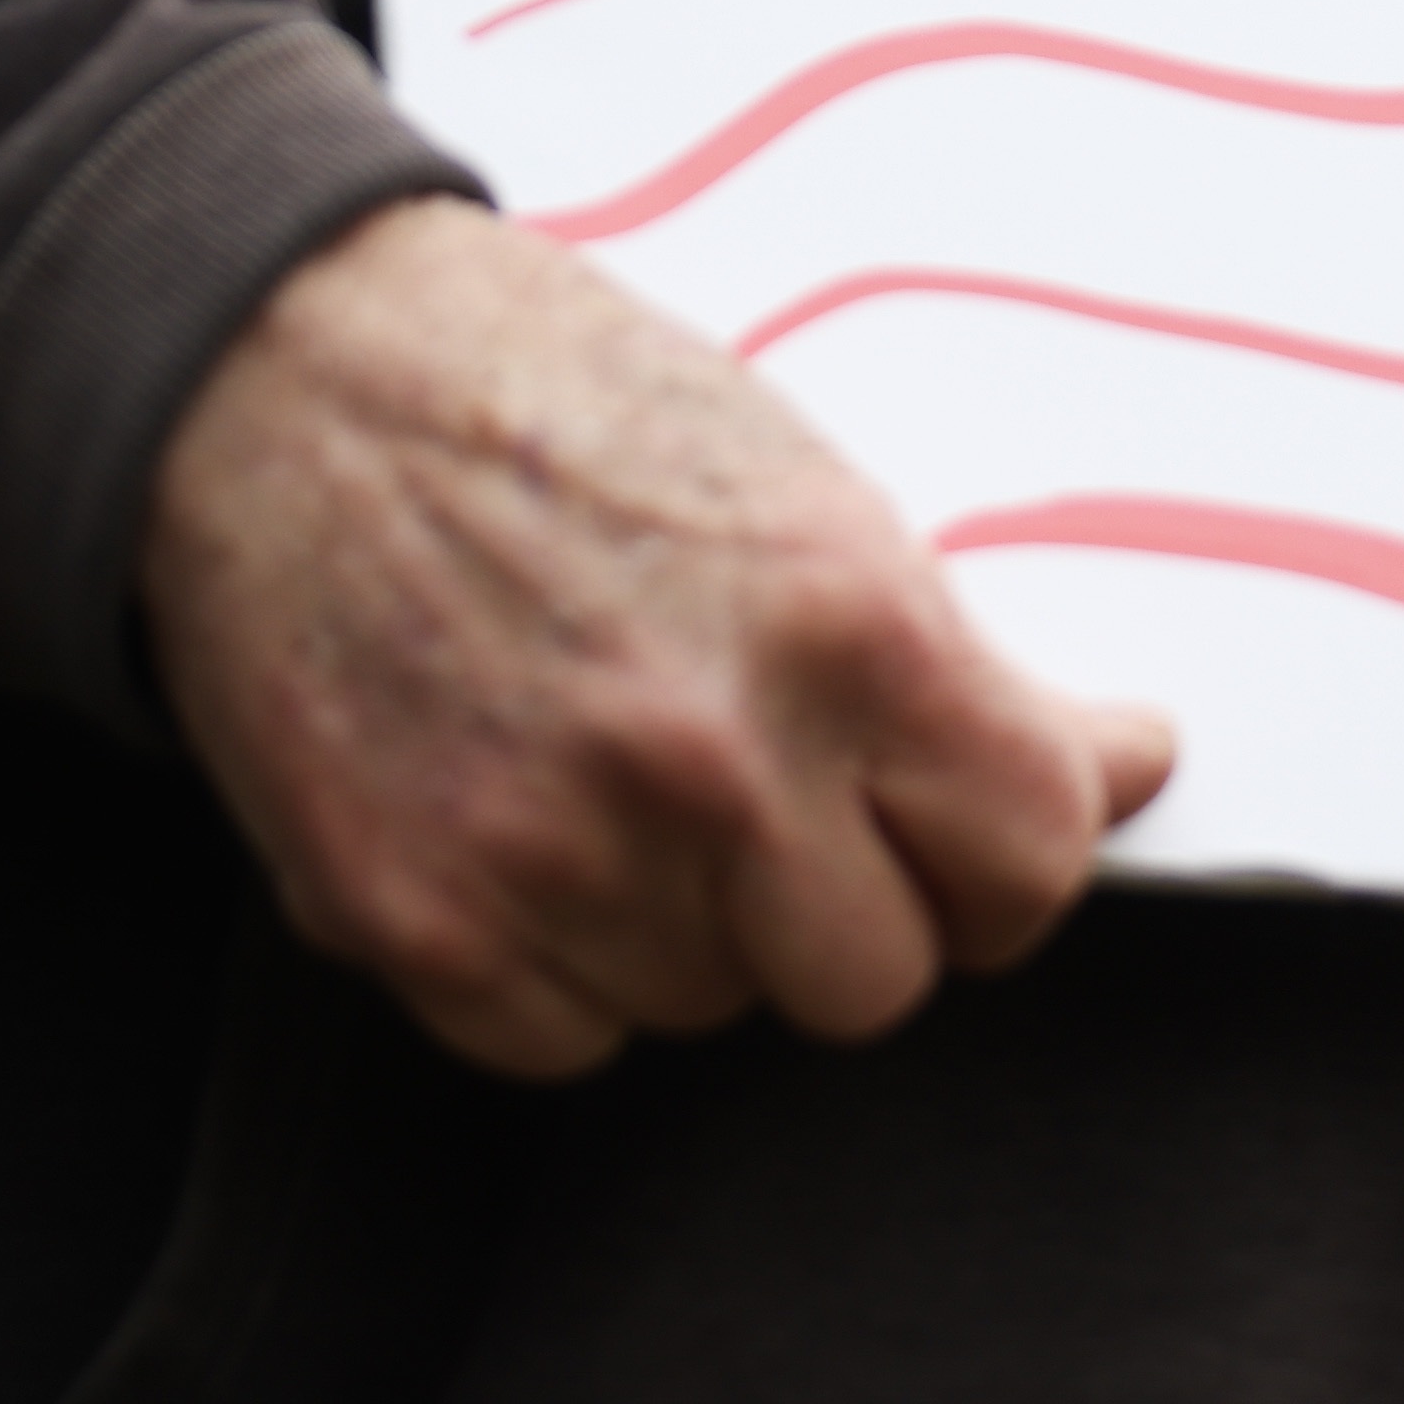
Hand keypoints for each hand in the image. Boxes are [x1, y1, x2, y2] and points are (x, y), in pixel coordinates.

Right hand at [137, 196, 1173, 1080]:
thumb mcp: (800, 484)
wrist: (276, 365)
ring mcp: (555, 855)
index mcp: (847, 626)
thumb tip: (1127, 761)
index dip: (992, 852)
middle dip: (836, 902)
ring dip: (682, 922)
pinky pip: (561, 1038)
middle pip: (872, 979)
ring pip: (709, 1006)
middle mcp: (713, 762)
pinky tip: (510, 814)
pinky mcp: (413, 919)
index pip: (1028, 864)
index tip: (945, 825)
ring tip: (601, 763)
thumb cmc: (549, 396)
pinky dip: (550, 959)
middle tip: (758, 791)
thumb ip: (959, 661)